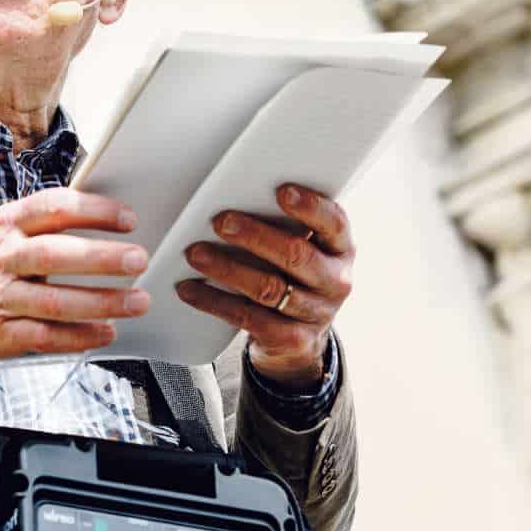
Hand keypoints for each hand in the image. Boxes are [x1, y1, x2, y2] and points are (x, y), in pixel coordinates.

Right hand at [0, 188, 151, 361]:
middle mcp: (2, 259)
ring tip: (136, 301)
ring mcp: (0, 298)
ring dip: (101, 303)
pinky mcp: (1, 333)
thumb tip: (97, 213)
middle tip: (137, 259)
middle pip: (55, 255)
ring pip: (54, 301)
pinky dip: (79, 336)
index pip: (53, 208)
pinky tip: (105, 332)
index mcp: (5, 225)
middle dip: (101, 257)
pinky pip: (45, 337)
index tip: (127, 218)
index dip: (93, 211)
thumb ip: (39, 224)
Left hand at [176, 184, 354, 388]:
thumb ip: (285, 226)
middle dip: (255, 236)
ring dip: (227, 268)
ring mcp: (316, 314)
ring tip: (196, 253)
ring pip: (268, 288)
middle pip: (296, 255)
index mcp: (341, 249)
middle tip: (221, 222)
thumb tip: (235, 195)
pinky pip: (248, 318)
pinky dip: (214, 301)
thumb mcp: (304, 249)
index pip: (334, 222)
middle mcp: (335, 281)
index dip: (310, 207)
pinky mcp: (292, 340)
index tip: (281, 191)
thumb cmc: (294, 276)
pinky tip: (190, 289)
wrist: (300, 339)